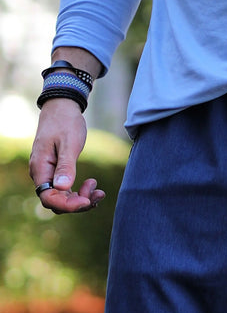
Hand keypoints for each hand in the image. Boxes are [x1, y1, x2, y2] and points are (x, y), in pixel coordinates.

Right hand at [29, 99, 105, 213]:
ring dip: (82, 198)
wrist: (62, 107)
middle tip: (99, 193)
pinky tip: (94, 185)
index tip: (87, 201)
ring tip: (99, 191)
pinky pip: (66, 189)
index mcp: (40, 169)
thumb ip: (66, 166)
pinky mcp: (56, 171)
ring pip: (63, 197)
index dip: (68, 205)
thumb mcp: (68, 144)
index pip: (49, 199)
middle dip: (78, 203)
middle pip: (57, 202)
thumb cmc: (65, 122)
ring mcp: (48, 174)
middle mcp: (41, 174)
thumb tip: (63, 188)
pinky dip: (80, 191)